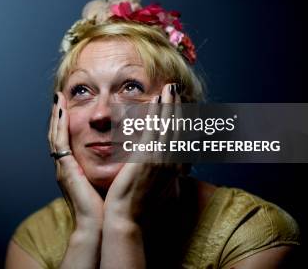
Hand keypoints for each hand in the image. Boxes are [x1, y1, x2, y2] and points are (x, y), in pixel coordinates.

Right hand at [49, 92, 103, 230]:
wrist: (100, 225)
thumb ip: (112, 167)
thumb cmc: (106, 207)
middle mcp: (66, 166)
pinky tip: (60, 111)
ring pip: (55, 134)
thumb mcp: (107, 180)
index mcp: (75, 168)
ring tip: (56, 97)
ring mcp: (63, 167)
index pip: (69, 140)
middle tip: (58, 96)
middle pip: (59, 134)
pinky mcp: (65, 169)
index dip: (67, 123)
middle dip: (57, 114)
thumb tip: (128, 155)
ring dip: (55, 114)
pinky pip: (59, 142)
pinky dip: (58, 125)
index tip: (69, 106)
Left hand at [103, 83, 182, 223]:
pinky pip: (155, 128)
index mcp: (173, 168)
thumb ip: (161, 173)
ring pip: (169, 124)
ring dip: (170, 104)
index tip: (179, 104)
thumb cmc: (137, 206)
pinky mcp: (148, 157)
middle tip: (176, 88)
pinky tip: (156, 99)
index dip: (181, 118)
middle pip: (178, 127)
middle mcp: (171, 161)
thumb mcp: (155, 186)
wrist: (127, 218)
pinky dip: (157, 112)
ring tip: (170, 87)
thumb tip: (169, 168)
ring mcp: (161, 159)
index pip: (180, 137)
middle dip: (178, 106)